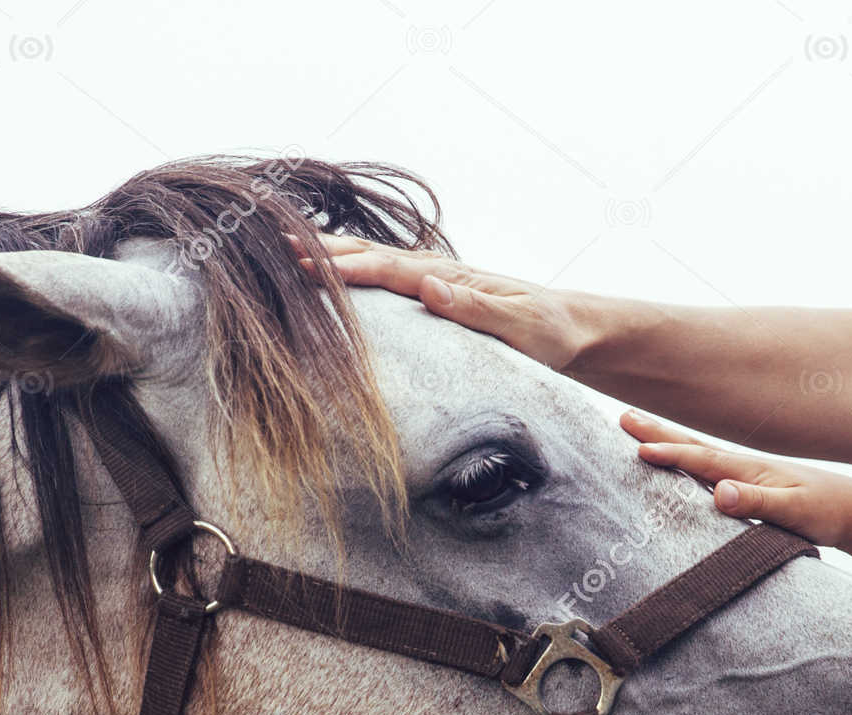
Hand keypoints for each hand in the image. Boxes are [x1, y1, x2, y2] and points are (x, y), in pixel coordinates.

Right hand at [292, 233, 590, 371]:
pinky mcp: (436, 294)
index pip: (390, 271)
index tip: (306, 265)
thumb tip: (429, 286)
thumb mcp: (520, 327)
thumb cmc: (550, 334)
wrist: (572, 329)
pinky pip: (385, 277)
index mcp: (452, 278)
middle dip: (326, 251)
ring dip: (334, 254)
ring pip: (375, 261)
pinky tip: (335, 269)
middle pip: (373, 257)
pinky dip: (354, 268)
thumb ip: (475, 307)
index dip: (346, 269)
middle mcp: (439, 273)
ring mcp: (437, 281)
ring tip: (291, 248)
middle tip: (278, 243)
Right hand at [620, 410, 851, 549]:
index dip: (670, 454)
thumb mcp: (794, 511)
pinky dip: (684, 454)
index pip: (701, 459)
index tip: (638, 449)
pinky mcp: (747, 482)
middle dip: (657, 431)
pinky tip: (677, 456)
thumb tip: (720, 492)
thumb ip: (758, 501)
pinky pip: (706, 463)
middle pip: (691, 444)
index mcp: (748, 470)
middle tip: (622, 416)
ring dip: (666, 437)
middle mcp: (743, 465)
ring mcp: (744, 471)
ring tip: (637, 425)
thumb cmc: (826, 512)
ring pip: (696, 450)